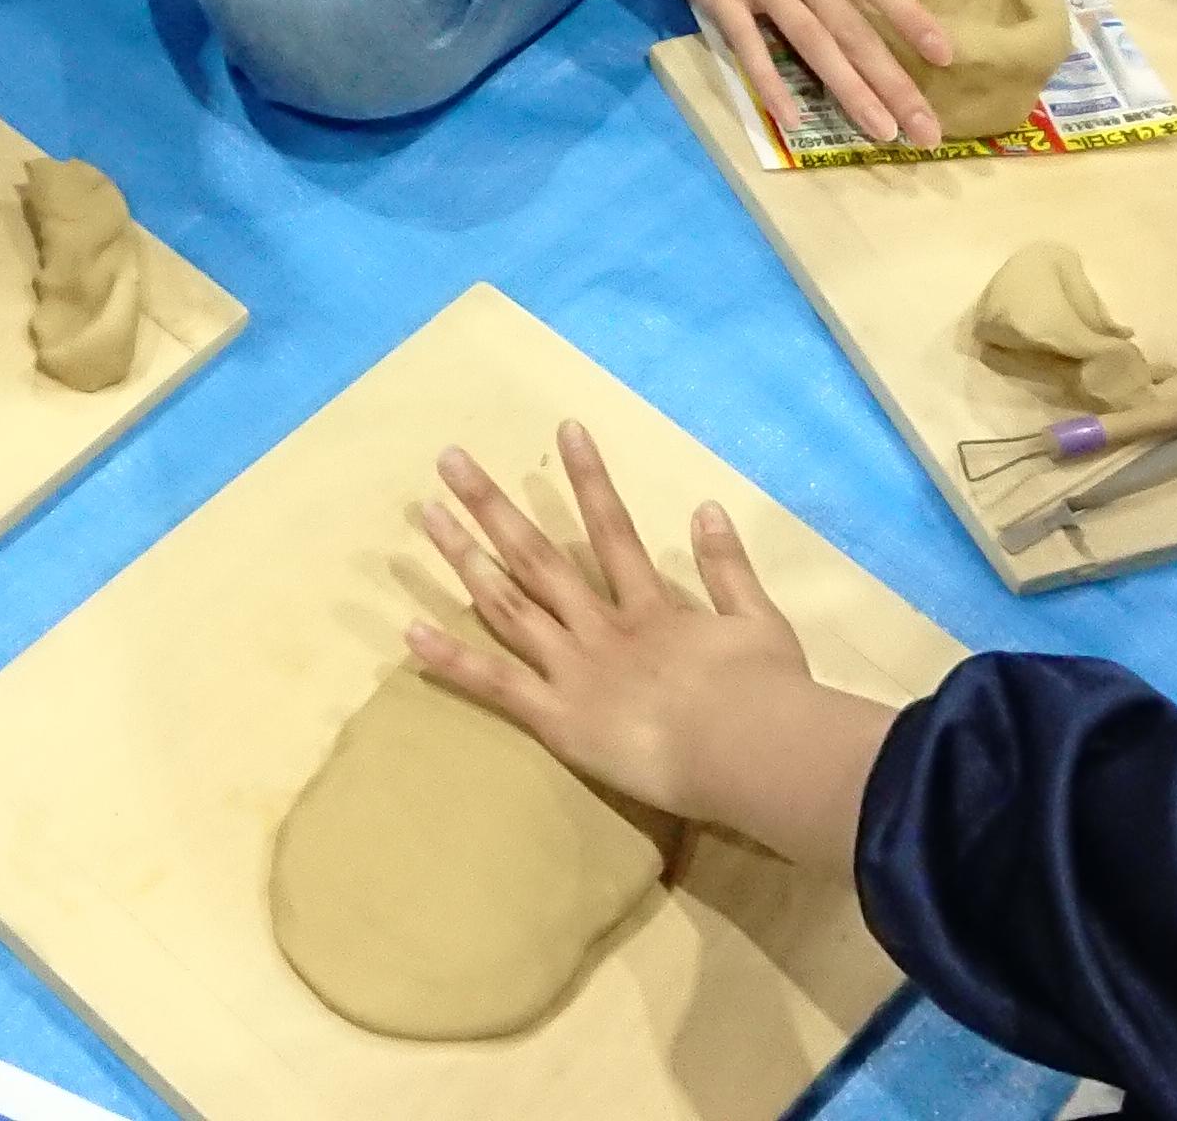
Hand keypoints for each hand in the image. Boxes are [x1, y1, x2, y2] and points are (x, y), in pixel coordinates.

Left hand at [403, 421, 896, 863]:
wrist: (751, 750)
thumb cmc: (765, 695)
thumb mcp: (759, 621)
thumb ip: (728, 566)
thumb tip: (706, 506)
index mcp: (651, 608)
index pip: (613, 528)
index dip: (588, 476)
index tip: (565, 426)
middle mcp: (602, 627)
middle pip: (536, 556)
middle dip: (491, 504)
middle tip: (450, 459)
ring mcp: (574, 669)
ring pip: (507, 604)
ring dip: (464, 558)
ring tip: (426, 515)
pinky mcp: (557, 718)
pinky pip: (495, 685)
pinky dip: (452, 660)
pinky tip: (411, 631)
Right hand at [596, 0, 959, 144]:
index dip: (912, 20)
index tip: (945, 57)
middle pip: (853, 28)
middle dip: (893, 81)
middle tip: (926, 129)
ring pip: (811, 45)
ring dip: (849, 92)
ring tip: (882, 132)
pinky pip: (746, 48)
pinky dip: (769, 83)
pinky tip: (793, 120)